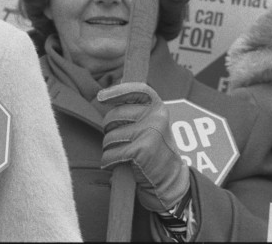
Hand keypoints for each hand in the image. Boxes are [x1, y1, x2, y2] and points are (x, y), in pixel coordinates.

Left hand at [97, 82, 189, 212]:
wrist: (170, 181)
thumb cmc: (154, 151)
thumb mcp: (151, 125)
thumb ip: (134, 111)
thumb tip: (104, 94)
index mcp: (158, 108)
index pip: (138, 89)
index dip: (117, 91)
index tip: (101, 97)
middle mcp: (156, 117)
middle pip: (113, 116)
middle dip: (109, 130)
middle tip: (122, 142)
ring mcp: (149, 133)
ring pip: (109, 136)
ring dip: (110, 148)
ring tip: (125, 155)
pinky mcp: (141, 150)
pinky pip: (110, 154)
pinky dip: (110, 162)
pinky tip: (122, 165)